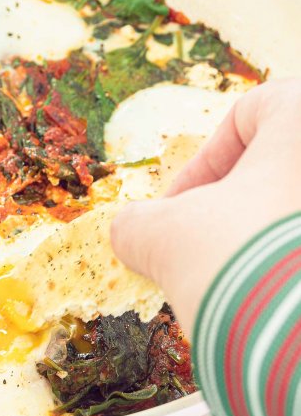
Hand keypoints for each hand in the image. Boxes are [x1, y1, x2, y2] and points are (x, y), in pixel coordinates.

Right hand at [111, 79, 300, 335]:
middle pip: (282, 169)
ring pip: (295, 213)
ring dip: (261, 240)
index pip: (254, 112)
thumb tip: (131, 230)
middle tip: (205, 248)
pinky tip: (268, 303)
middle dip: (235, 210)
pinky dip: (288, 268)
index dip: (203, 162)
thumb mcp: (164, 236)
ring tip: (234, 284)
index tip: (178, 209)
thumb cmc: (241, 266)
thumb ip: (136, 224)